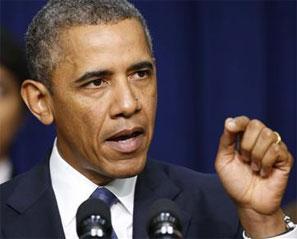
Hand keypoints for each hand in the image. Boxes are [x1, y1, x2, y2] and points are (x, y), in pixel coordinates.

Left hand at [215, 116, 293, 236]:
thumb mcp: (223, 160)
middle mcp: (260, 140)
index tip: (231, 127)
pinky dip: (265, 163)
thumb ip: (226, 140)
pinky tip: (264, 172)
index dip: (239, 122)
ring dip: (256, 155)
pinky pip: (276, 150)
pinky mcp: (285, 159)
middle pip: (256, 125)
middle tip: (244, 159)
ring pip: (268, 136)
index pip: (245, 121)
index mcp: (245, 139)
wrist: (249, 203)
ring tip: (253, 168)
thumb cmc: (235, 182)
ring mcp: (274, 148)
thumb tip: (229, 120)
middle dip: (246, 144)